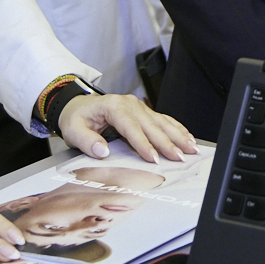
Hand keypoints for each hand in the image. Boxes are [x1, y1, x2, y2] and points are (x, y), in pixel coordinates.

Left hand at [56, 93, 198, 164]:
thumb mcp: (73, 130)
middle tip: (179, 157)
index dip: (143, 144)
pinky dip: (177, 129)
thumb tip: (102, 150)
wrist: (77, 106)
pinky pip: (163, 120)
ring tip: (191, 149)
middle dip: (167, 142)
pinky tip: (187, 137)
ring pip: (162, 122)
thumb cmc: (77, 118)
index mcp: (113, 107)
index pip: (131, 127)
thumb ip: (87, 141)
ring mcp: (139, 107)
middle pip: (151, 125)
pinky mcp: (144, 112)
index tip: (153, 159)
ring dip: (178, 136)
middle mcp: (130, 104)